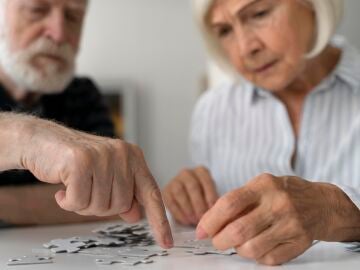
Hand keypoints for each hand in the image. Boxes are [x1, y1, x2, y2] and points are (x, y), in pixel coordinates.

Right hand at [11, 115, 172, 247]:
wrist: (43, 141)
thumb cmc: (76, 161)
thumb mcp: (106, 176)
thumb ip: (123, 194)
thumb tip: (136, 215)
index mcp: (133, 157)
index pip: (151, 193)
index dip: (159, 220)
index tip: (166, 242)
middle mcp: (123, 154)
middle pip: (120, 205)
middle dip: (100, 206)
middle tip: (86, 191)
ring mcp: (103, 156)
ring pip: (100, 205)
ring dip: (82, 204)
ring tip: (74, 186)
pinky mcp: (81, 161)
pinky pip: (79, 201)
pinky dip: (68, 202)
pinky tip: (62, 188)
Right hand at [163, 166, 217, 224]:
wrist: (188, 197)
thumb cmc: (204, 197)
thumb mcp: (211, 194)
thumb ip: (213, 200)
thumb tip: (215, 212)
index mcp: (201, 171)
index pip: (206, 181)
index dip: (210, 196)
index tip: (213, 210)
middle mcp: (187, 173)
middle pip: (193, 186)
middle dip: (199, 204)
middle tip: (203, 218)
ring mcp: (174, 181)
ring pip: (180, 192)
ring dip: (188, 208)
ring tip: (194, 221)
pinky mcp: (165, 191)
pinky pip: (170, 201)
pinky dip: (179, 213)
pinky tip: (186, 221)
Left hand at [196, 173, 351, 264]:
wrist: (321, 203)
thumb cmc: (283, 193)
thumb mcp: (260, 186)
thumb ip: (237, 200)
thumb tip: (209, 221)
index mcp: (264, 185)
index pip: (229, 203)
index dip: (210, 220)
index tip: (201, 231)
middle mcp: (278, 204)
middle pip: (238, 230)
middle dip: (219, 240)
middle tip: (216, 241)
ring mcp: (291, 225)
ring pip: (251, 249)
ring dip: (237, 250)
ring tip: (238, 243)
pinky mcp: (300, 243)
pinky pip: (268, 259)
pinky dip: (256, 257)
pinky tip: (257, 246)